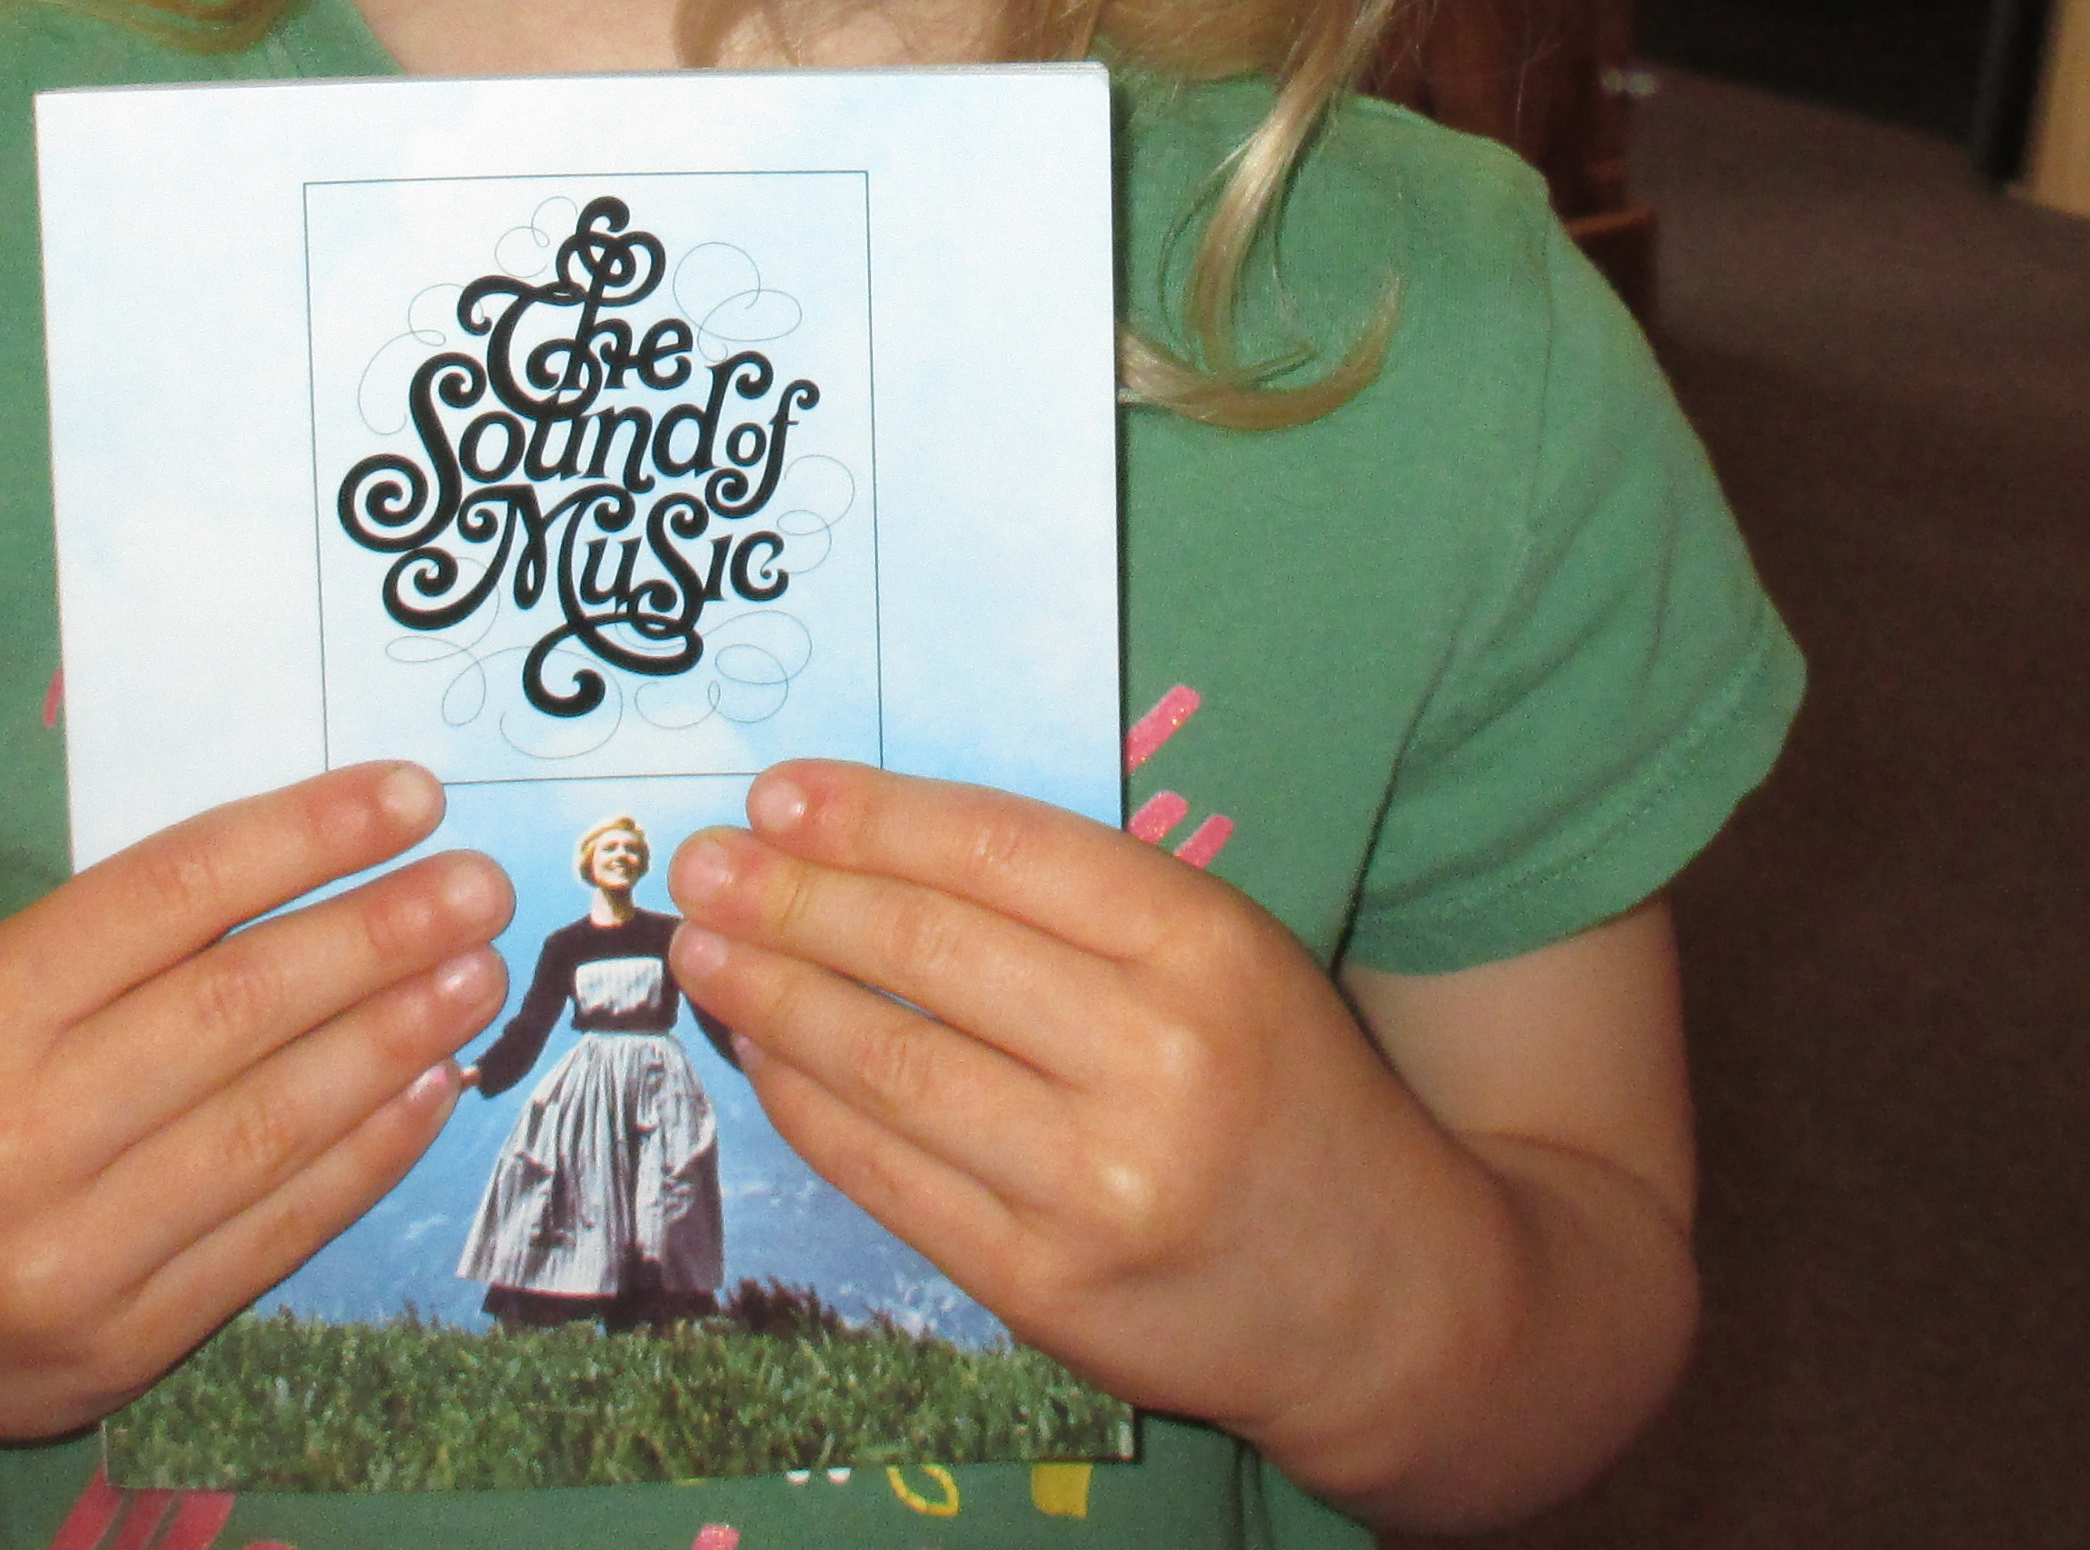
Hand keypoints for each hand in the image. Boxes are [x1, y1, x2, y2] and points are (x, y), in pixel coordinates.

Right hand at [0, 765, 509, 1442]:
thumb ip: (82, 927)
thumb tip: (275, 844)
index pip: (168, 899)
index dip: (303, 837)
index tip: (407, 794)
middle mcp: (15, 1144)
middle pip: (240, 1011)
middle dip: (381, 934)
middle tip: (478, 878)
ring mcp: (65, 1265)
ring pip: (272, 1128)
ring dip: (396, 1041)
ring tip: (475, 970)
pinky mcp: (107, 1356)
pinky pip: (269, 1241)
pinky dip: (364, 1159)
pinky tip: (430, 1087)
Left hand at [668, 767, 1562, 1509]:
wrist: (1387, 1296)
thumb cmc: (1285, 1090)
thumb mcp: (1229, 956)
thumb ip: (1084, 902)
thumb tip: (868, 845)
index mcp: (1208, 949)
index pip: (1003, 854)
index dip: (872, 817)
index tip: (777, 792)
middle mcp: (1156, 1062)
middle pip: (929, 953)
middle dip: (793, 899)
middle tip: (702, 863)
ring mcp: (1095, 1186)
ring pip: (890, 1065)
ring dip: (773, 1000)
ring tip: (702, 951)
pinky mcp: (1044, 1288)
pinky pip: (890, 1177)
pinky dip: (809, 1108)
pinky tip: (765, 1055)